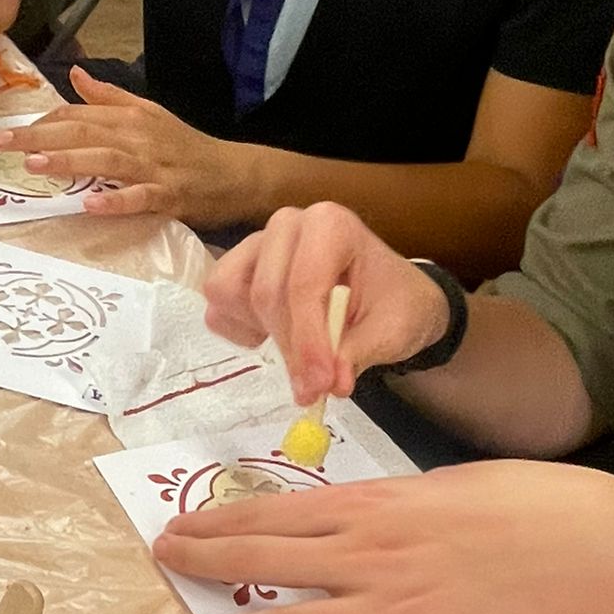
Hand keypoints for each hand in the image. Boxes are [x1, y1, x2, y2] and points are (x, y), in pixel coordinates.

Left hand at [0, 66, 259, 224]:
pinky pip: (139, 198)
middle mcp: (137, 137)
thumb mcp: (148, 113)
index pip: (79, 114)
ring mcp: (153, 167)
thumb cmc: (186, 147)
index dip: (43, 122)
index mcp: (130, 117)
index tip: (10, 131)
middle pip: (84, 131)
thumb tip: (76, 75)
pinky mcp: (169, 196)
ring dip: (70, 161)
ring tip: (35, 165)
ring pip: (106, 160)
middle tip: (1, 143)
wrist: (236, 173)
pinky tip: (89, 206)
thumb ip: (109, 97)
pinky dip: (115, 202)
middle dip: (40, 136)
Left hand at [149, 461, 613, 613]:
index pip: (272, 513)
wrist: (586, 545)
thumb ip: (377, 505)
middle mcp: (368, 558)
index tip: (175, 528)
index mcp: (370, 508)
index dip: (216, 521)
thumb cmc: (517, 504)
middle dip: (201, 565)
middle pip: (264, 563)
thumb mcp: (434, 486)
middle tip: (155, 570)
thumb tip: (331, 516)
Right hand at [204, 203, 451, 404]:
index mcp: (329, 224)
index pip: (303, 283)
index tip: (321, 385)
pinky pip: (218, 308)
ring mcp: (256, 246)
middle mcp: (286, 226)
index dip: (308, 339)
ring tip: (300, 348)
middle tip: (314, 388)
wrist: (389, 299)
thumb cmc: (394, 305)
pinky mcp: (236, 271)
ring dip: (265, 334)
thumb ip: (358, 353)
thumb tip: (332, 384)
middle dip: (290, 348)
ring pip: (230, 294)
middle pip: (265, 293)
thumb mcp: (393, 331)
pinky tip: (279, 336)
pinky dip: (243, 332)